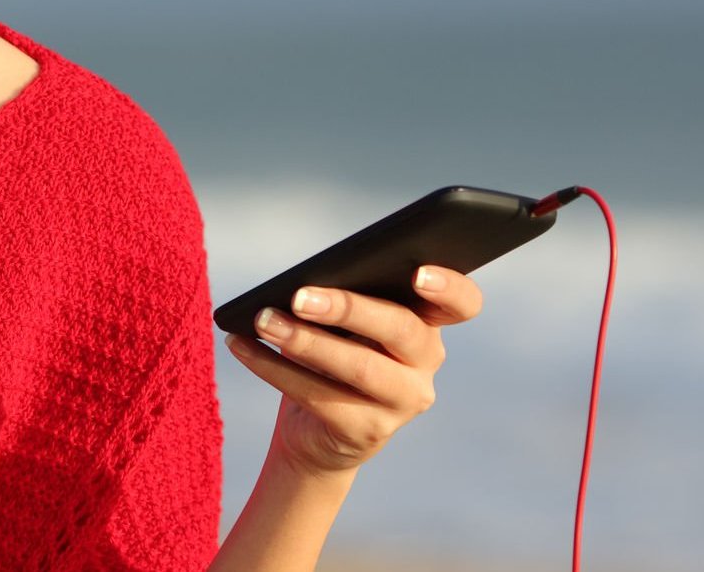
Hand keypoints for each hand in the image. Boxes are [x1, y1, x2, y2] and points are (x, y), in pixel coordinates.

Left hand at [223, 266, 484, 478]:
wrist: (317, 431)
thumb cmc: (333, 350)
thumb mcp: (345, 322)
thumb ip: (347, 297)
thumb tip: (306, 284)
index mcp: (427, 323)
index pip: (461, 303)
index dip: (448, 287)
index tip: (417, 272)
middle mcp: (426, 363)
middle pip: (400, 329)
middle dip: (348, 308)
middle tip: (300, 295)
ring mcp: (403, 401)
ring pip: (359, 367)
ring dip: (305, 341)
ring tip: (263, 320)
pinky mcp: (369, 431)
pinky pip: (318, 395)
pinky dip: (273, 367)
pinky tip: (242, 345)